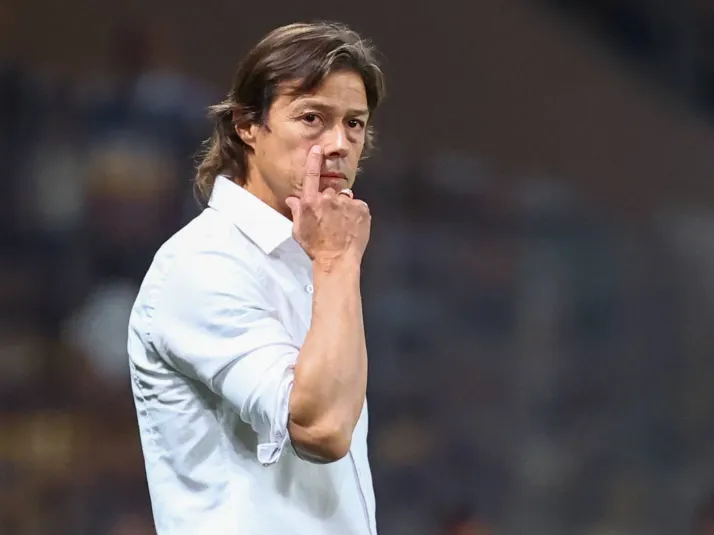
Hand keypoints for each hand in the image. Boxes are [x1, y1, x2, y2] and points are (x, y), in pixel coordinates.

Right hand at [285, 145, 370, 267]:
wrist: (338, 260)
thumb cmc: (315, 248)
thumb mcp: (299, 230)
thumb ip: (297, 211)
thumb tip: (292, 199)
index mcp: (311, 202)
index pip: (311, 175)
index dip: (314, 160)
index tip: (318, 149)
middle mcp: (329, 198)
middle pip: (331, 191)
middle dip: (331, 200)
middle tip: (331, 218)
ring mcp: (347, 203)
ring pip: (346, 198)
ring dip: (345, 207)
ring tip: (343, 224)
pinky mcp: (362, 209)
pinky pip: (359, 206)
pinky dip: (357, 213)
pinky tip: (352, 226)